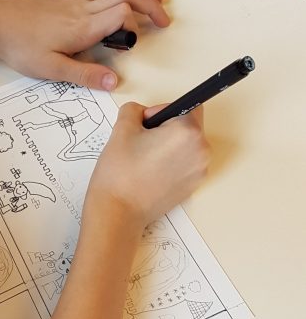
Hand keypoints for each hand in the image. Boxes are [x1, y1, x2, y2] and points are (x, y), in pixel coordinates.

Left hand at [0, 0, 169, 89]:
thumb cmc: (20, 46)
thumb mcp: (52, 69)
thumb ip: (84, 75)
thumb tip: (113, 82)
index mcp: (83, 27)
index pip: (123, 13)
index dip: (138, 24)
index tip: (139, 41)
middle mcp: (83, 7)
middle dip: (150, 2)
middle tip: (165, 18)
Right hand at [85, 102, 209, 232]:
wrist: (117, 212)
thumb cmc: (119, 173)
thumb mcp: (121, 129)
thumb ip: (135, 110)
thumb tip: (142, 114)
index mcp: (188, 132)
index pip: (187, 105)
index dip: (163, 110)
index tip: (146, 124)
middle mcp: (201, 152)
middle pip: (190, 126)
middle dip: (167, 128)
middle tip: (142, 142)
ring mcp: (198, 172)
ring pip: (188, 146)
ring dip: (170, 146)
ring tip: (144, 159)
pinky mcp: (191, 188)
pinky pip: (185, 165)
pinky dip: (171, 164)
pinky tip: (149, 173)